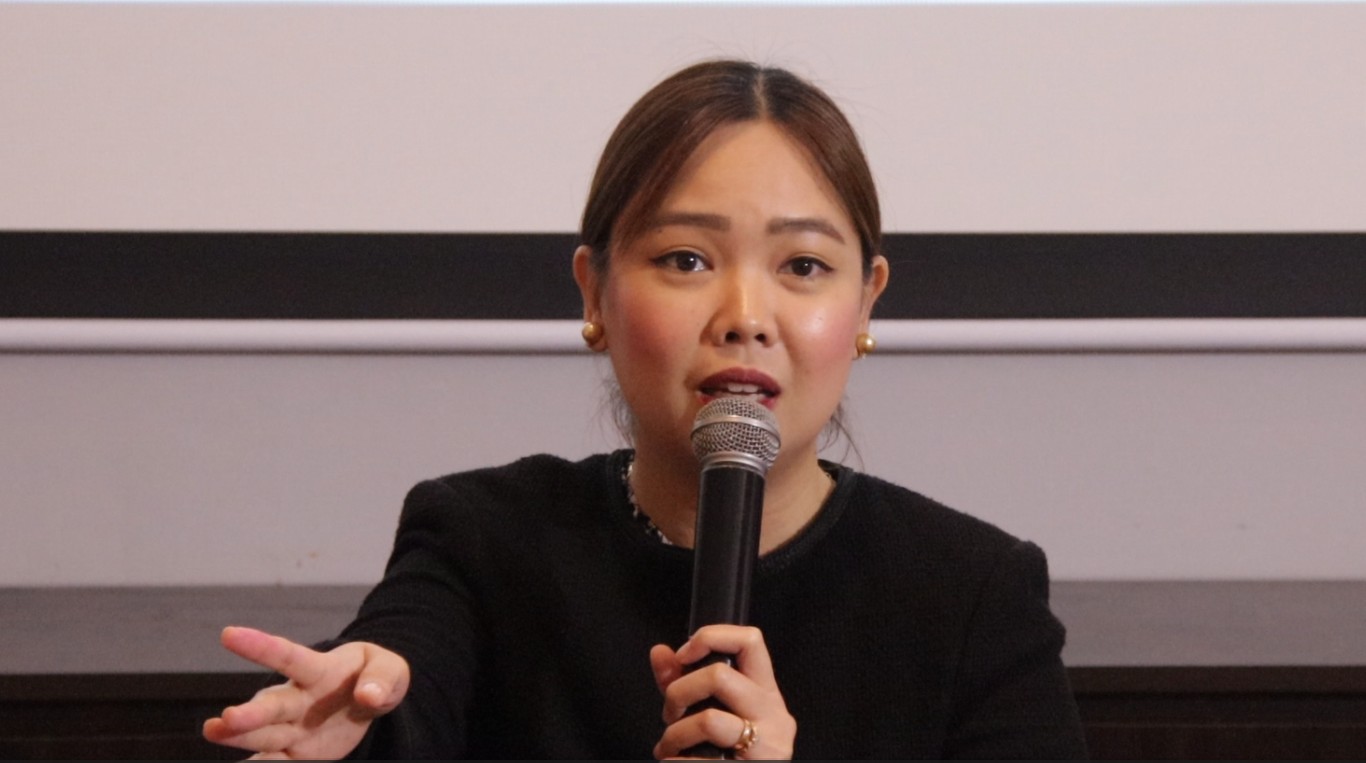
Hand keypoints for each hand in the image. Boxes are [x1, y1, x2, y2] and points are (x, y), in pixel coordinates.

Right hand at [202, 626, 409, 759]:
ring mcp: (294, 726)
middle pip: (272, 704)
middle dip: (250, 713)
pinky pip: (274, 760)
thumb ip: (381, 678)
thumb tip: (369, 695)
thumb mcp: (389, 669)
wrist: (371, 700)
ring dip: (240, 736)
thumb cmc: (375, 677)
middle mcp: (299, 699)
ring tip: (214, 731)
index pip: (288, 656)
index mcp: (319, 670)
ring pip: (264, 733)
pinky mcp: (296, 751)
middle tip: (227, 718)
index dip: (260, 646)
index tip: (229, 634)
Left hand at [649, 625, 795, 759]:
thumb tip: (659, 653)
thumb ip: (684, 683)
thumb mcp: (710, 713)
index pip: (751, 640)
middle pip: (720, 675)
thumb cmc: (731, 757)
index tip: (683, 655)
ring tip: (670, 747)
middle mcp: (774, 715)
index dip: (711, 637)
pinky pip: (702, 761)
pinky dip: (677, 762)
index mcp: (765, 693)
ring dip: (674, 735)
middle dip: (678, 692)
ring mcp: (768, 746)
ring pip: (708, 719)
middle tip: (670, 715)